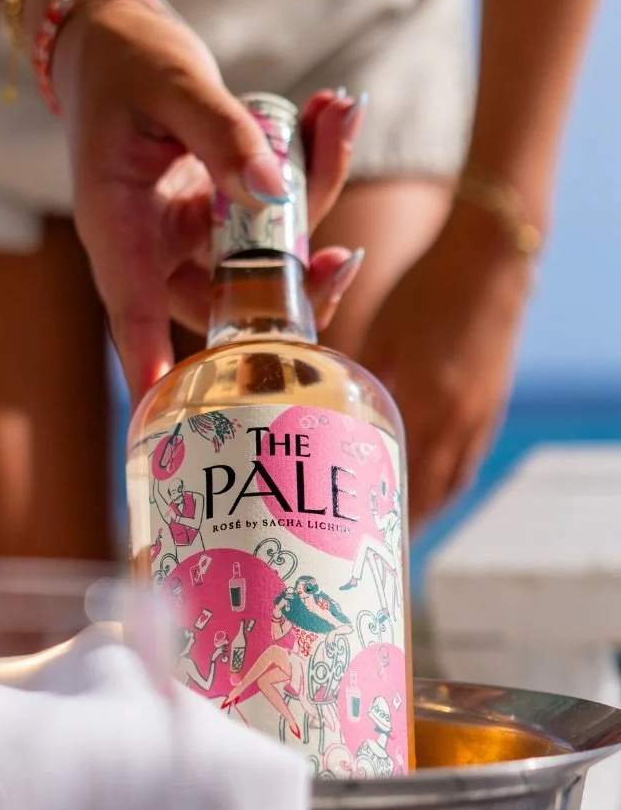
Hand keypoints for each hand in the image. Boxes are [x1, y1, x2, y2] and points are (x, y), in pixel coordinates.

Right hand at [50, 0, 366, 399]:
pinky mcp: (222, 219)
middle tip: (347, 259)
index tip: (167, 403)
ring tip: (337, 112)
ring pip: (265, 256)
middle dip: (295, 286)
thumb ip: (221, 132)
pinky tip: (329, 114)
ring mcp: (193, 239)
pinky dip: (312, 166)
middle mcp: (155, 249)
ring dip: (317, 193)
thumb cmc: (125, 61)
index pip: (133, 308)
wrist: (115, 44)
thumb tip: (273, 190)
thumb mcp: (171, 82)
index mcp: (116, 226)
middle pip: (224, 302)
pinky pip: (277, 214)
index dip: (151, 359)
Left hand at [357, 202, 533, 527]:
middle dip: (393, 526)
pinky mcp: (491, 408)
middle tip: (364, 550)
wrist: (489, 258)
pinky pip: (465, 464)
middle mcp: (454, 418)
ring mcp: (477, 416)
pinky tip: (426, 493)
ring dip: (421, 512)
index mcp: (422, 400)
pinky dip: (444, 487)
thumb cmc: (424, 289)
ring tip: (392, 534)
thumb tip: (318, 409)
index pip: (393, 477)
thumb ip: (352, 375)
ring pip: (447, 484)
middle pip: (422, 493)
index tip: (347, 538)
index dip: (372, 513)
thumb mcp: (381, 334)